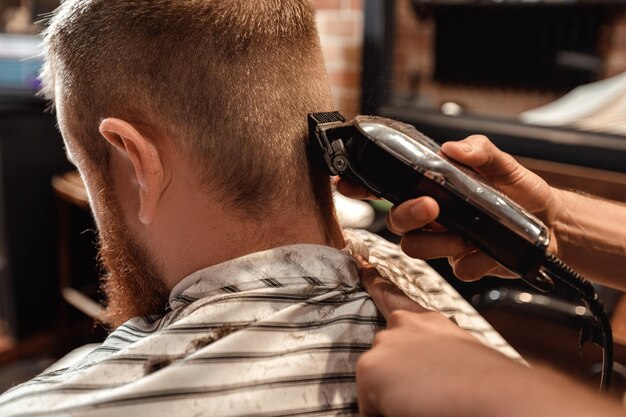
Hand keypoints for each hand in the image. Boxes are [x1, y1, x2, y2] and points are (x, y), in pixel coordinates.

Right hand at [338, 135, 560, 280]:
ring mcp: (445, 242)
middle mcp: (432, 216)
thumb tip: (453, 149)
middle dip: (406, 214)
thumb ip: (481, 152)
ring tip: (465, 234)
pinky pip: (456, 271)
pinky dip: (472, 262)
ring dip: (437, 243)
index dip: (362, 186)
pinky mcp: (464, 264)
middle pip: (396, 221)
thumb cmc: (522, 191)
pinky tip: (487, 253)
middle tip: (430, 206)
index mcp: (432, 188)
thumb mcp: (505, 165)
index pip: (388, 186)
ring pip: (416, 249)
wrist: (552, 224)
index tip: (347, 184)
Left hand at [356, 258, 517, 416]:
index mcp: (429, 323)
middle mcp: (403, 325)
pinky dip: (382, 415)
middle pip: (383, 355)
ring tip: (425, 404)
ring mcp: (384, 343)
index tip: (362, 265)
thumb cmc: (488, 386)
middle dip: (395, 377)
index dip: (374, 281)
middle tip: (427, 393)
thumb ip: (432, 355)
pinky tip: (409, 412)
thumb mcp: (459, 358)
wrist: (496, 397)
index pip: (393, 297)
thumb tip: (424, 374)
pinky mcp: (370, 367)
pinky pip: (369, 408)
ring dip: (392, 398)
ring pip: (375, 382)